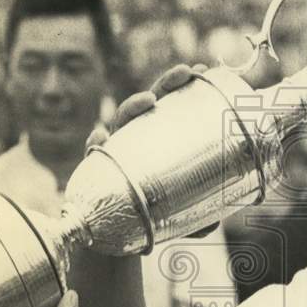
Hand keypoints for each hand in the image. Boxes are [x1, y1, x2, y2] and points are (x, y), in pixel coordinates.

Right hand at [87, 63, 216, 238]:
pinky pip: (94, 152)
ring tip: (149, 100)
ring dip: (134, 105)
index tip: (203, 70)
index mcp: (158, 137)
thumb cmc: (151, 214)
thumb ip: (197, 219)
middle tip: (185, 71)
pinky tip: (100, 139)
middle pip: (151, 103)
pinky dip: (95, 143)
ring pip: (122, 120)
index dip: (185, 86)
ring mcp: (116, 148)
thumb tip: (212, 224)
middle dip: (167, 83)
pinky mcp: (96, 166)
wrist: (114, 236)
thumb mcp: (179, 215)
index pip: (172, 105)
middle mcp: (137, 137)